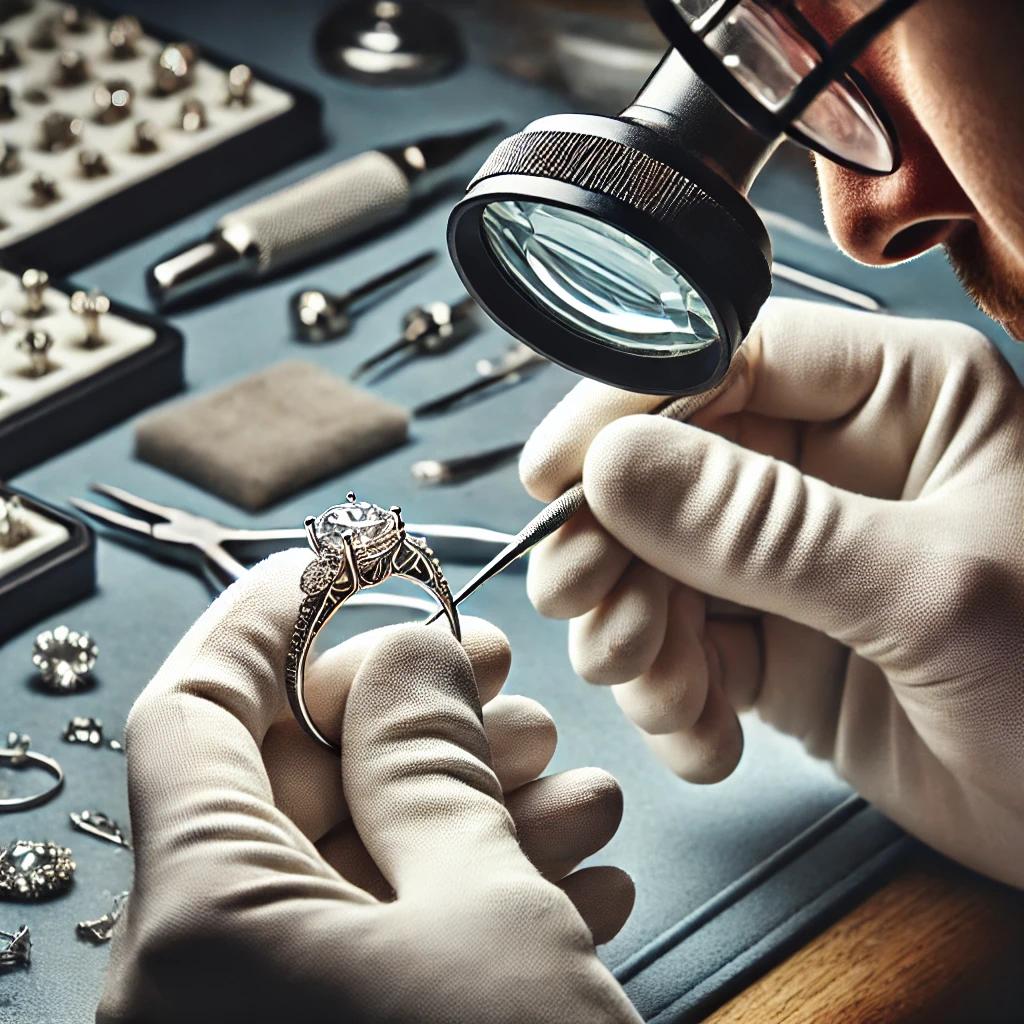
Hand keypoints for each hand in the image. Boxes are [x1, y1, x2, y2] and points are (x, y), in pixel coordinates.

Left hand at [98, 551, 639, 1023]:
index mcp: (197, 933)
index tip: (350, 565)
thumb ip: (426, 760)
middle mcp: (198, 988)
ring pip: (348, 868)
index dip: (277, 617)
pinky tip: (570, 878)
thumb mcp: (483, 914)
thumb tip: (401, 652)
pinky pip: (377, 947)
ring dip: (462, 809)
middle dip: (406, 718)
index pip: (197, 708)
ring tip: (569, 785)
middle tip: (499, 679)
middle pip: (285, 786)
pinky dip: (467, 899)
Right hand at [521, 298, 1023, 888]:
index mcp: (898, 397)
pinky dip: (673, 697)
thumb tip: (614, 465)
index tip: (553, 474)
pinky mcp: (781, 640)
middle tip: (584, 602)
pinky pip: (687, 648)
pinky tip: (704, 737)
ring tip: (663, 692)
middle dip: (616, 545)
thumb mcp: (928, 592)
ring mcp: (800, 557)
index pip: (726, 360)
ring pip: (661, 566)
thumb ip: (767, 527)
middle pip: (670, 471)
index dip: (626, 410)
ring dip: (637, 632)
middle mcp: (835, 464)